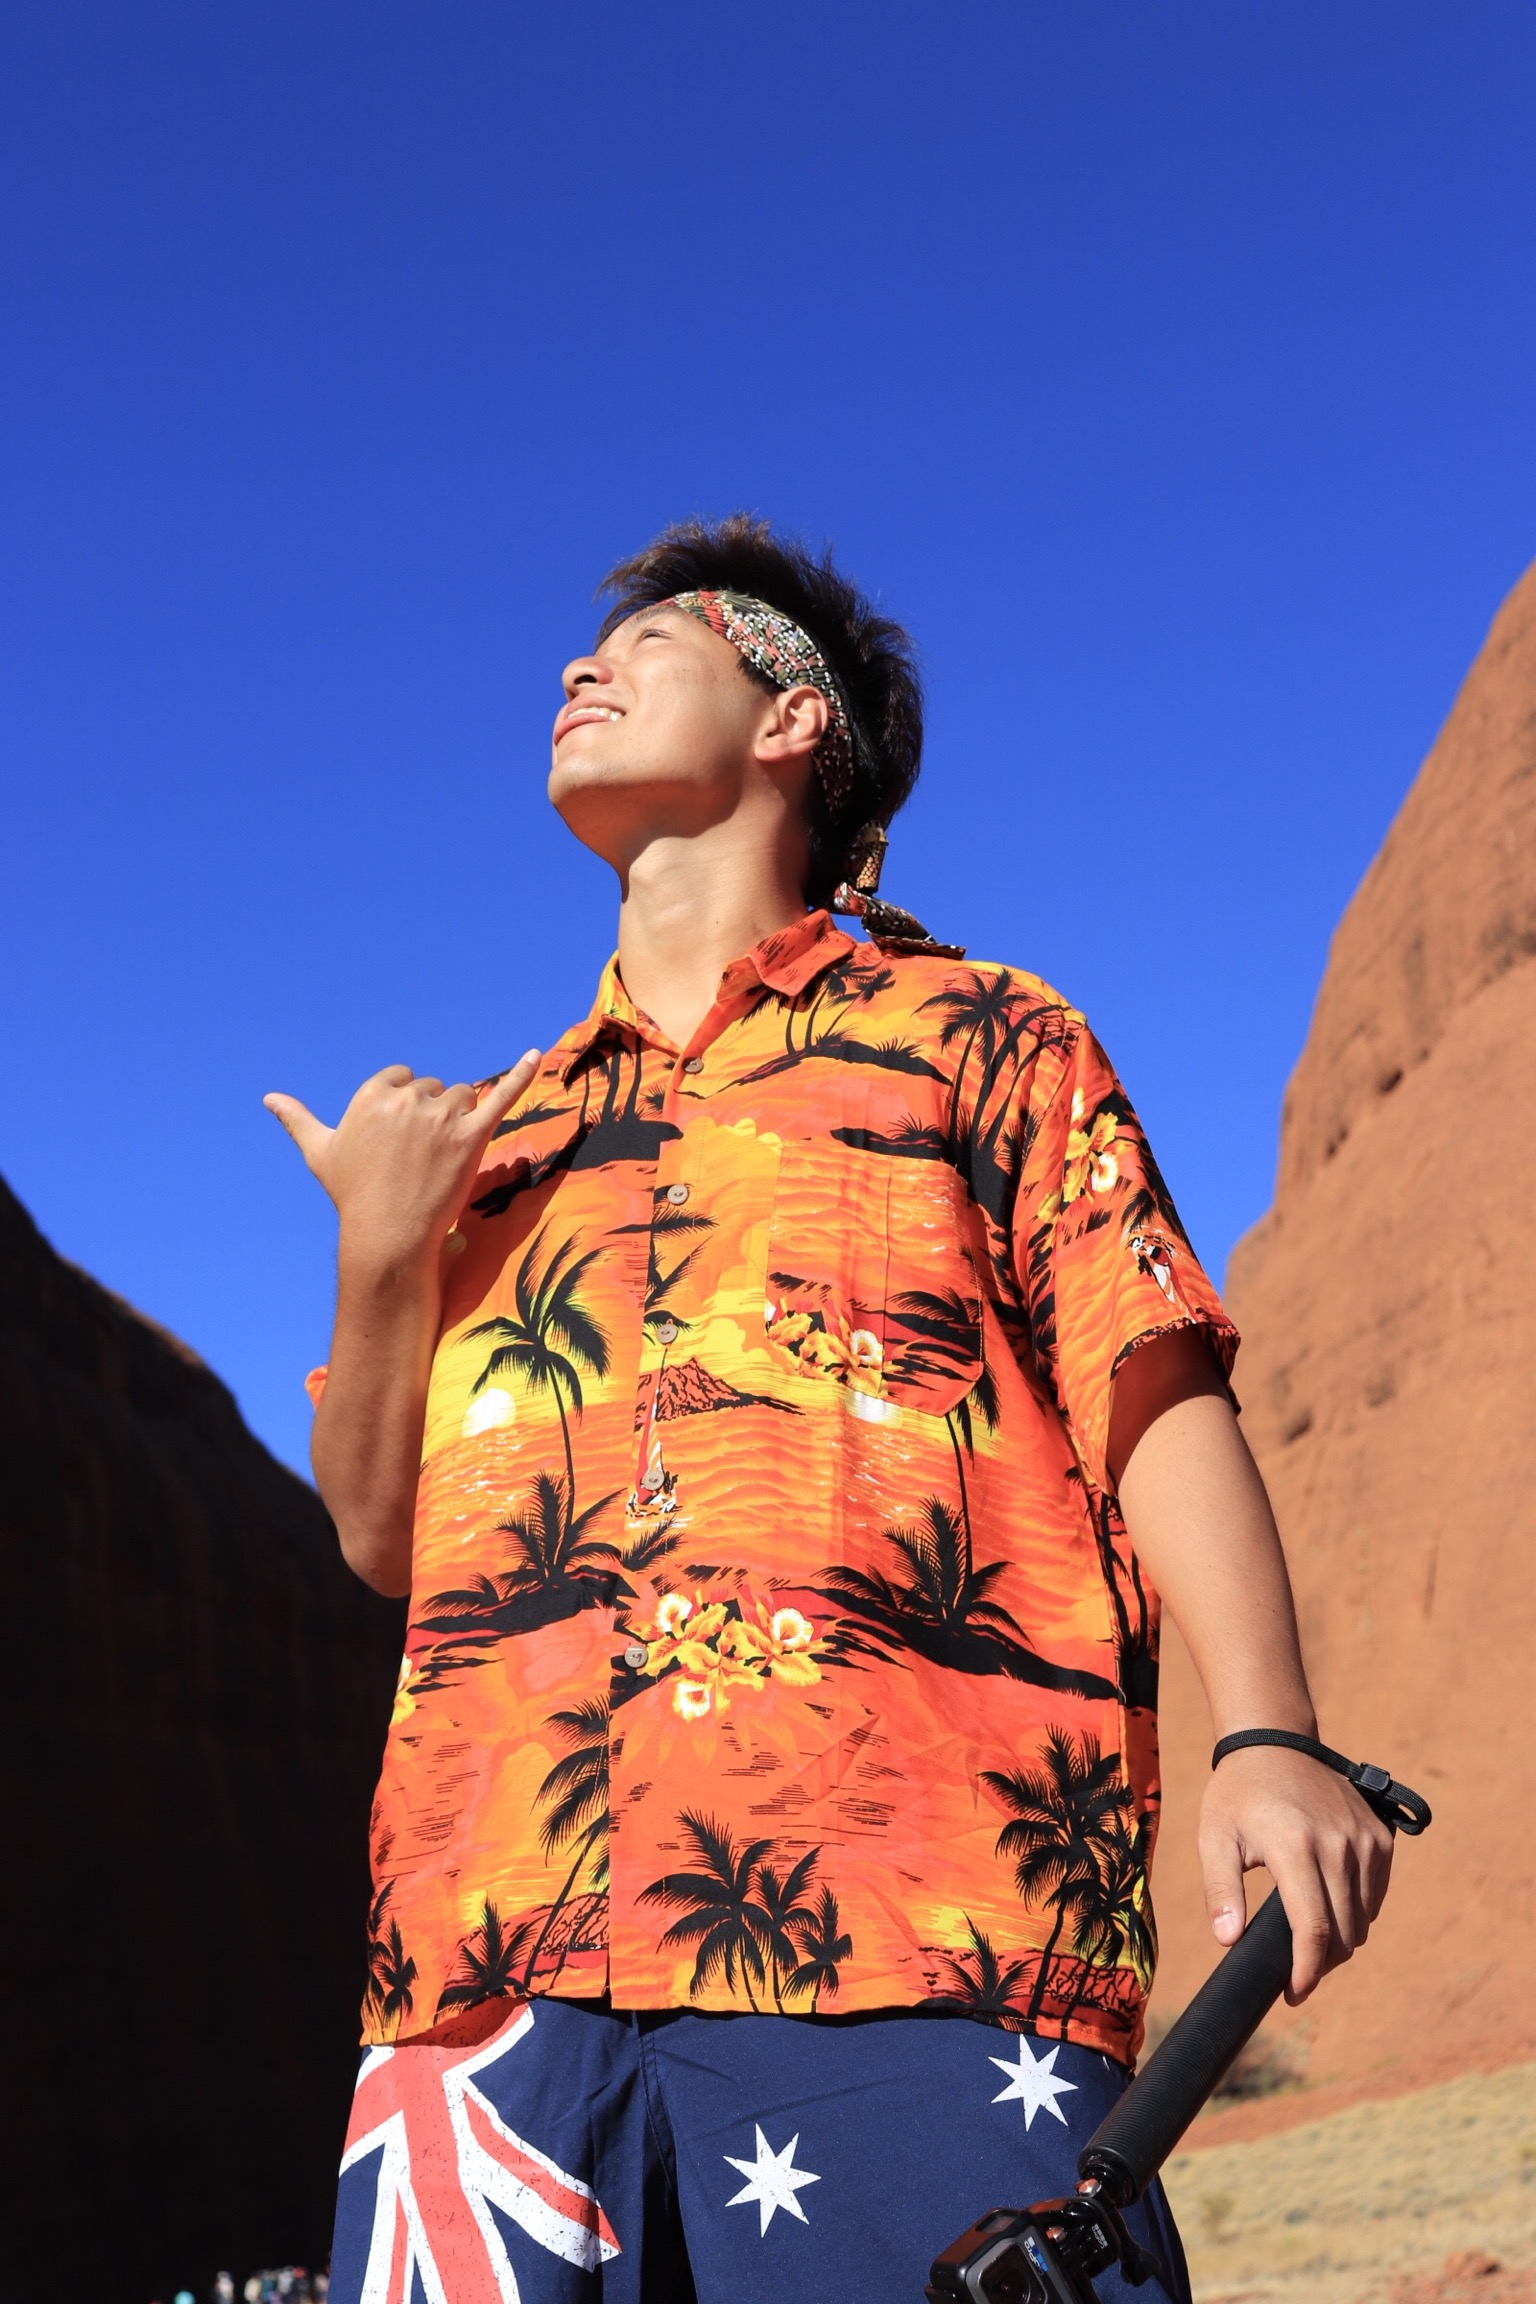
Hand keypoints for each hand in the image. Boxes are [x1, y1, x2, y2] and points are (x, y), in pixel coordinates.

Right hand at [264, 1053, 540, 1273]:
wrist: (386, 1237)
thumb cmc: (352, 1196)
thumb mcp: (321, 1152)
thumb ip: (298, 1119)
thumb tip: (269, 1098)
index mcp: (373, 1093)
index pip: (403, 1078)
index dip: (404, 1109)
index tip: (397, 1141)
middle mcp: (407, 1099)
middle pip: (434, 1089)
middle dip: (431, 1118)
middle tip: (417, 1160)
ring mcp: (442, 1117)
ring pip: (464, 1097)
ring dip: (459, 1122)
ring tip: (440, 1160)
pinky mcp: (473, 1137)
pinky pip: (501, 1097)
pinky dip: (521, 1074)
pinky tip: (535, 1055)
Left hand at [1198, 1746, 1394, 2002]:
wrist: (1274, 1742)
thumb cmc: (1238, 1794)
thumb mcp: (1214, 1838)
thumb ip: (1220, 1890)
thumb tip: (1228, 1942)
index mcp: (1295, 1847)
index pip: (1314, 1930)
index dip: (1306, 1973)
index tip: (1292, 1994)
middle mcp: (1338, 1845)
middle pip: (1344, 1933)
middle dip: (1321, 1963)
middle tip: (1295, 1969)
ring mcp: (1364, 1840)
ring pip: (1364, 1919)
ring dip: (1341, 1940)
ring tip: (1309, 1940)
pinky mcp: (1380, 1837)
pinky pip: (1376, 1894)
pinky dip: (1358, 1912)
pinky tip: (1330, 1908)